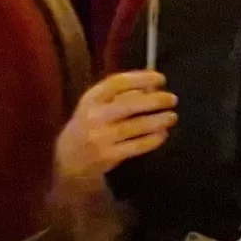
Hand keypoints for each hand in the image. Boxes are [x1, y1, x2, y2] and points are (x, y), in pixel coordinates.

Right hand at [53, 70, 178, 192]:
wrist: (68, 161)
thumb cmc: (87, 127)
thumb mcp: (94, 107)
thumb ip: (118, 96)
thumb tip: (150, 88)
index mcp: (90, 99)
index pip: (117, 82)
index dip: (141, 78)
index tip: (160, 78)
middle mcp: (94, 116)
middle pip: (129, 104)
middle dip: (155, 100)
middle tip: (172, 99)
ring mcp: (100, 138)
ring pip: (136, 126)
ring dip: (158, 120)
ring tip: (172, 117)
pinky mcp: (108, 156)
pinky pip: (136, 146)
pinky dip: (152, 140)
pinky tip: (162, 135)